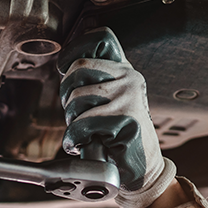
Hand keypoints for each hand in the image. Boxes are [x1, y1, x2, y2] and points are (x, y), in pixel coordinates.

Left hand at [58, 27, 174, 207]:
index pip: (100, 39)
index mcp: (125, 70)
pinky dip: (74, 139)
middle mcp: (130, 79)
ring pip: (77, 97)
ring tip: (80, 131)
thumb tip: (65, 68)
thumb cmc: (122, 137)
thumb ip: (95, 81)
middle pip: (78, 68)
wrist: (143, 168)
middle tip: (73, 114)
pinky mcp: (126, 120)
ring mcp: (129, 97)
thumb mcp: (111, 101)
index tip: (64, 69)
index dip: (74, 50)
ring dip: (70, 120)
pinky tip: (79, 144)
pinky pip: (83, 124)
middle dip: (66, 95)